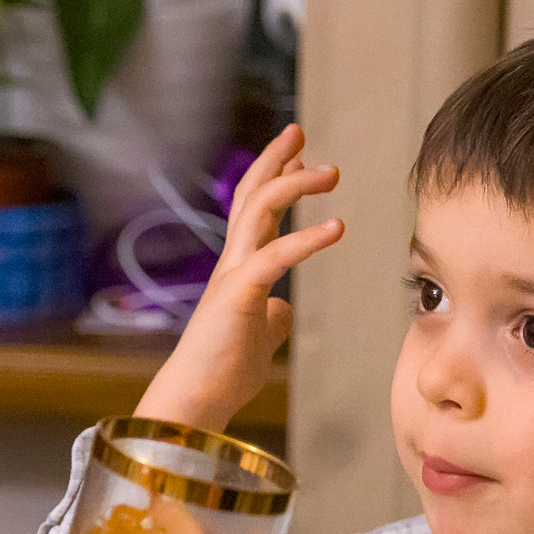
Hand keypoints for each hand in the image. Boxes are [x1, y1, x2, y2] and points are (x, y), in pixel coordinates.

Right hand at [136, 124, 343, 432]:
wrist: (195, 402)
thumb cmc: (222, 373)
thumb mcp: (258, 338)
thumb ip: (271, 316)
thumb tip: (284, 308)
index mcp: (239, 270)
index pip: (257, 210)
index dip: (276, 177)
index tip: (301, 154)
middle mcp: (232, 262)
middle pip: (252, 194)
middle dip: (276, 159)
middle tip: (299, 131)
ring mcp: (232, 275)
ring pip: (259, 211)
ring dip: (294, 184)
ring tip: (329, 171)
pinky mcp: (237, 294)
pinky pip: (275, 256)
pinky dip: (307, 239)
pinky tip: (337, 228)